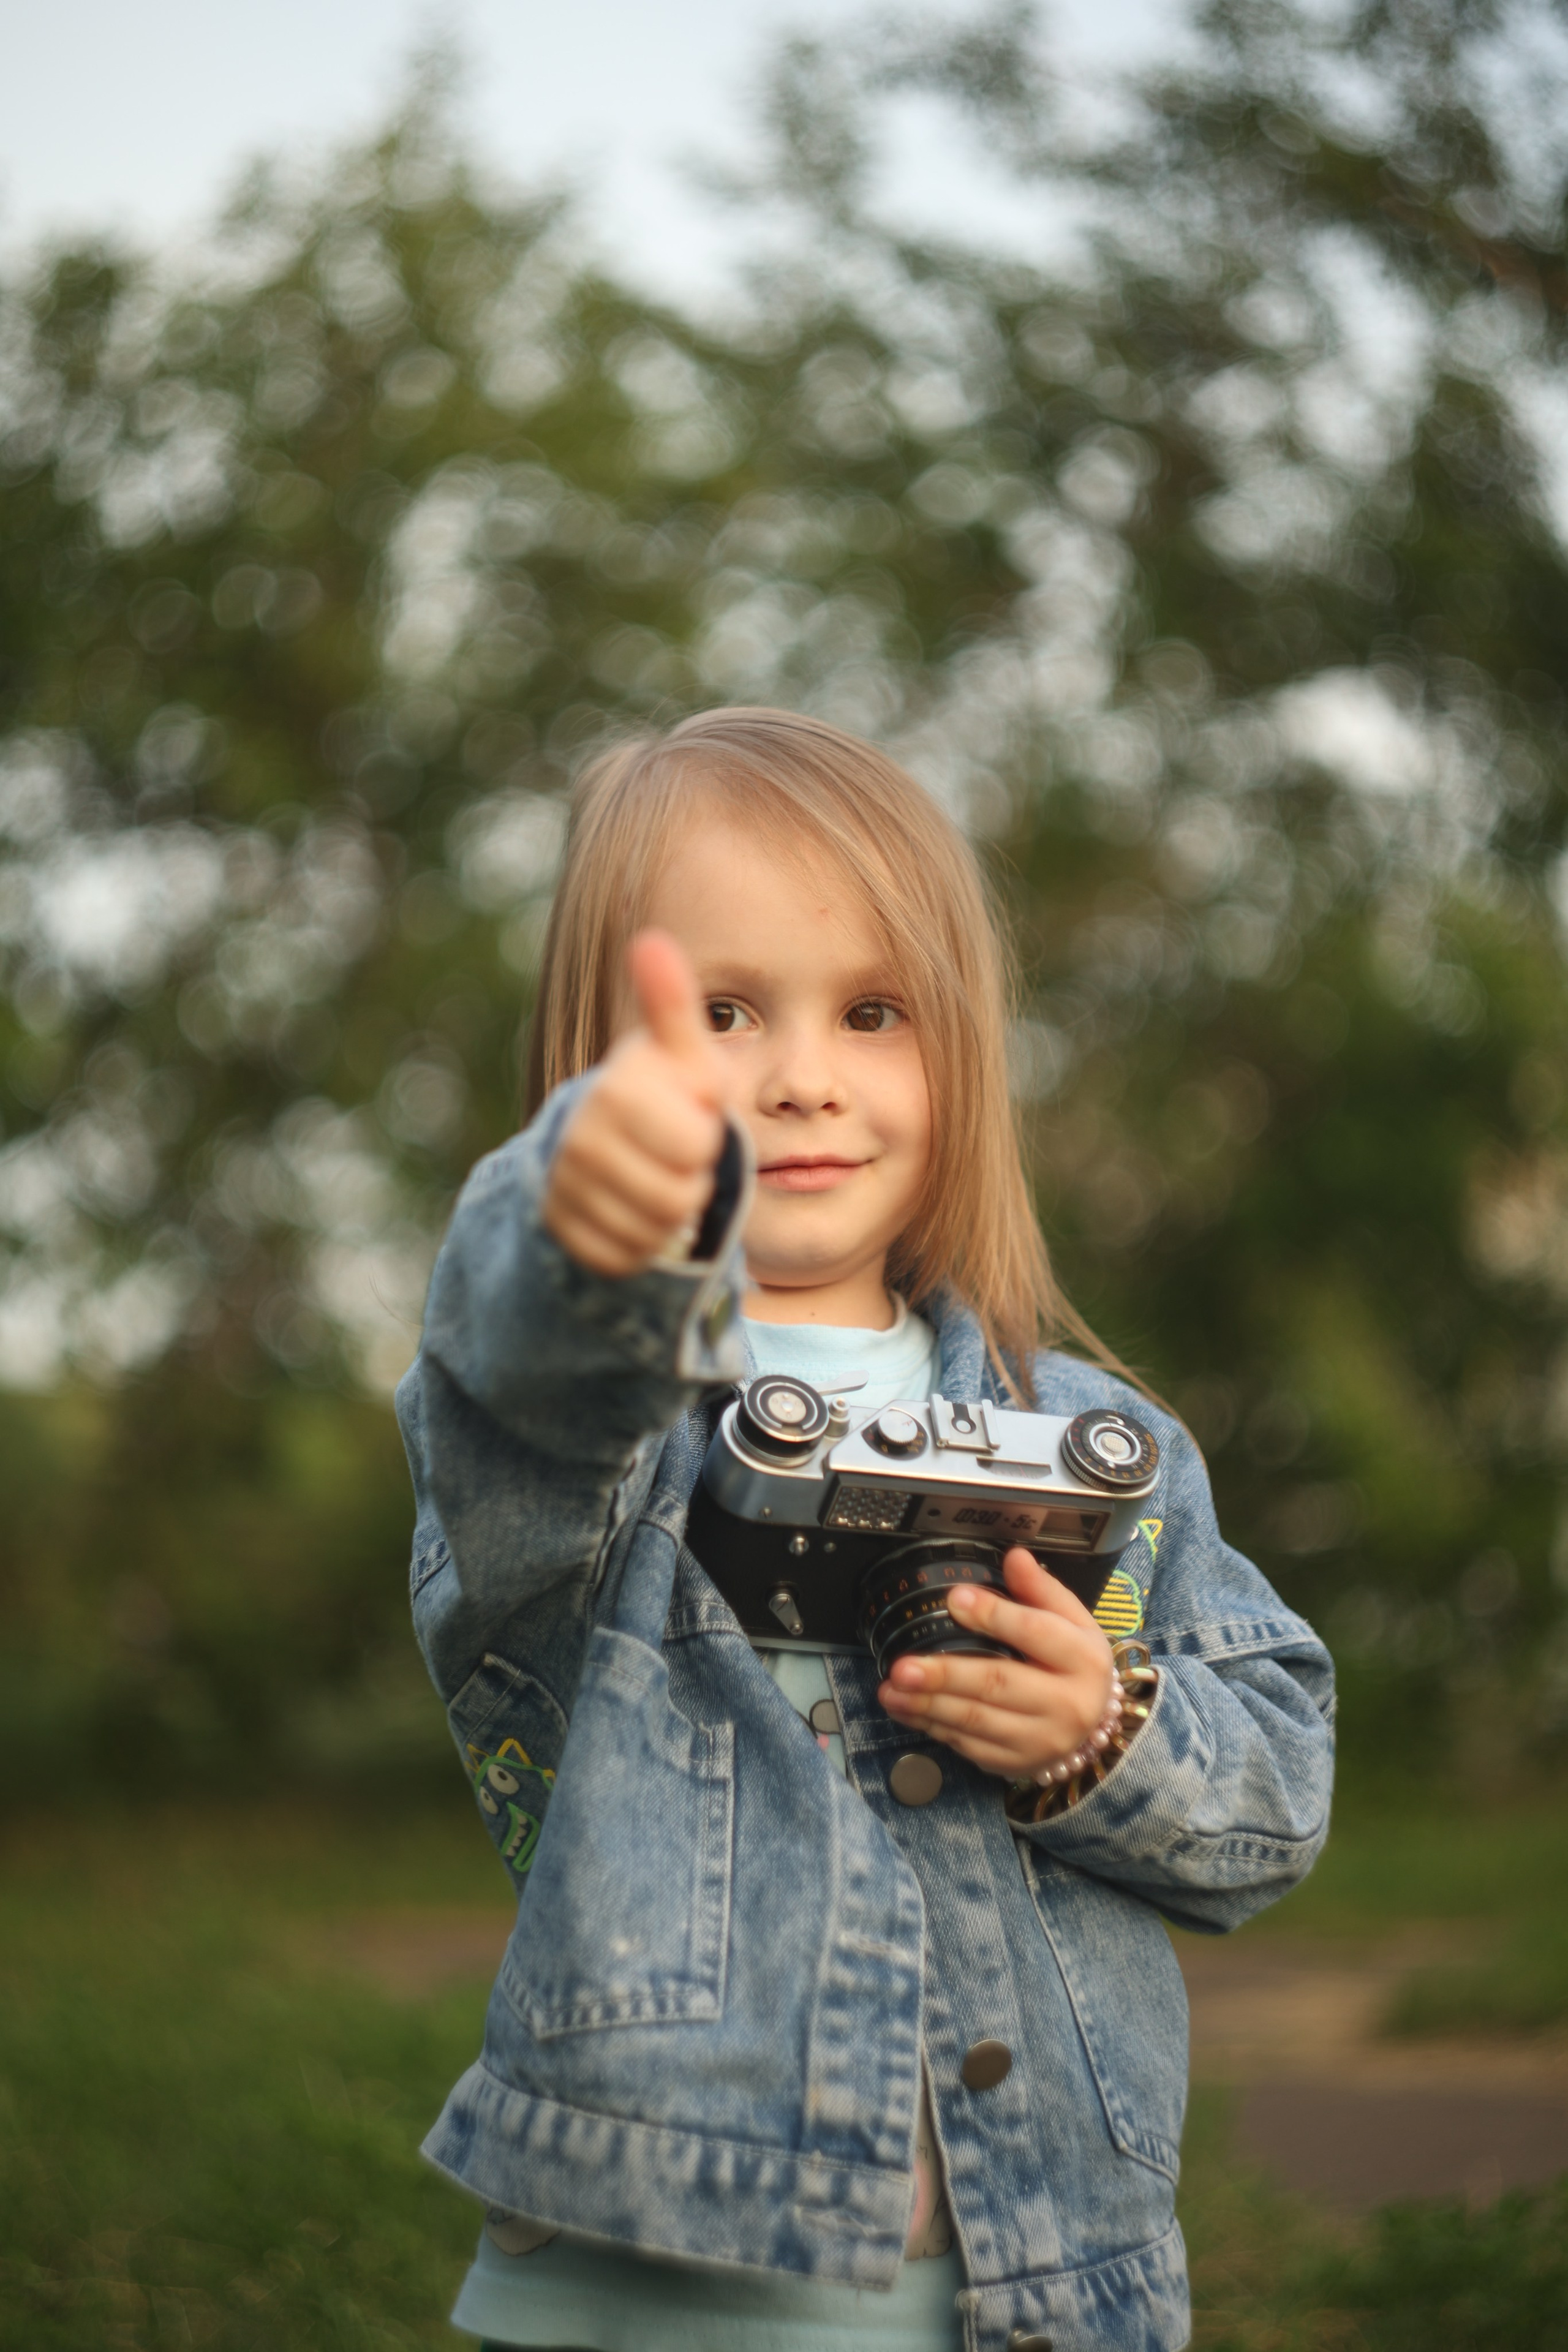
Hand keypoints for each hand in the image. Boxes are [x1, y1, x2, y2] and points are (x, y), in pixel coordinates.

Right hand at [543, 930, 726, 1276]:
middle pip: (674, 1194)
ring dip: (670, 1215)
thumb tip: (651, 941)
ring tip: (660, 1182)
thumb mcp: (679, 1053)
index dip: (704, 1139)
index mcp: (615, 1087)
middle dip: (690, 1181)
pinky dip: (642, 1246)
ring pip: (651, 1229)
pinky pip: (624, 1257)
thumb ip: (671, 1004)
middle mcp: (579, 1135)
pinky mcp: (559, 1229)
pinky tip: (634, 1214)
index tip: (691, 1119)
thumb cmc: (661, 1094)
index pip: (692, 1144)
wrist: (607, 1146)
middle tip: (677, 1158)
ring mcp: (563, 1184)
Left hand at [877, 1548, 1116, 1780]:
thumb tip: (1014, 1557)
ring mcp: (1041, 1740)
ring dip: (927, 1705)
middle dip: (945, 1675)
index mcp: (1082, 1658)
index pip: (1036, 1633)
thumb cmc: (1072, 1662)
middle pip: (998, 1684)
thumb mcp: (1070, 1619)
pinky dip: (933, 1726)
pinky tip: (907, 1709)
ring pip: (977, 1721)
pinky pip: (969, 1745)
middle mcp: (1067, 1704)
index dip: (995, 1615)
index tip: (954, 1599)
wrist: (1092, 1725)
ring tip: (890, 1688)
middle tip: (902, 1667)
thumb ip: (1040, 1589)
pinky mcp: (1016, 1763)